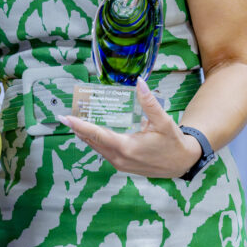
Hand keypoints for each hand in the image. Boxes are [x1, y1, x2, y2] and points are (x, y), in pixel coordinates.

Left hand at [56, 79, 201, 177]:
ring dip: (85, 135)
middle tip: (65, 116)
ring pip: (96, 148)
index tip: (65, 118)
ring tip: (74, 121)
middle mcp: (119, 158)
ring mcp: (120, 164)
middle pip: (92, 141)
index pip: (97, 134)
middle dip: (78, 129)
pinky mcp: (122, 165)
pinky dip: (95, 141)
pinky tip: (91, 132)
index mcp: (127, 147)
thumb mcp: (163, 121)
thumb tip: (139, 82)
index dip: (80, 126)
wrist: (182, 163)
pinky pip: (103, 152)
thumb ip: (149, 102)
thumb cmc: (173, 142)